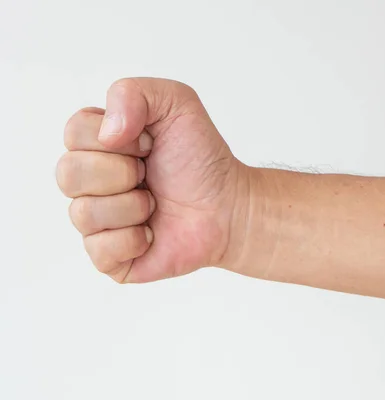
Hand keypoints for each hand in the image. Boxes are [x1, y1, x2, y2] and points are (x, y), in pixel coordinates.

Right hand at [56, 78, 248, 282]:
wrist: (228, 206)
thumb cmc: (200, 158)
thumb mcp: (176, 103)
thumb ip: (132, 93)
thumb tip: (106, 133)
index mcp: (98, 142)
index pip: (74, 132)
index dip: (117, 138)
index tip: (150, 143)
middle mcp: (90, 181)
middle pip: (69, 173)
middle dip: (122, 172)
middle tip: (150, 174)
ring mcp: (96, 220)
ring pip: (83, 213)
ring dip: (132, 205)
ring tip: (155, 203)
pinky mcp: (108, 256)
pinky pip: (99, 249)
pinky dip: (135, 238)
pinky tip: (153, 232)